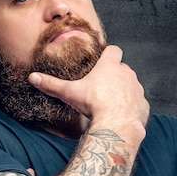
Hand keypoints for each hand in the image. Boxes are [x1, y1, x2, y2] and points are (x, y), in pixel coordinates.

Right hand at [29, 45, 148, 142]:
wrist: (117, 125)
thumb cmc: (94, 104)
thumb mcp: (69, 93)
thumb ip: (52, 84)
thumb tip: (33, 78)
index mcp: (110, 66)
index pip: (114, 50)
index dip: (108, 53)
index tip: (102, 59)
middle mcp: (127, 74)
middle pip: (123, 68)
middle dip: (115, 75)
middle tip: (102, 86)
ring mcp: (137, 89)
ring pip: (132, 85)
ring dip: (124, 91)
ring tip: (111, 102)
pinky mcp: (143, 105)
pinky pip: (138, 102)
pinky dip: (131, 107)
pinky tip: (121, 115)